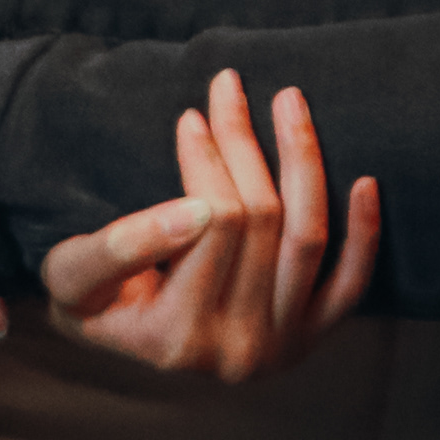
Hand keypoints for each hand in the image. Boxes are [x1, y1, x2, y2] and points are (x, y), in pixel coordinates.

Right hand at [36, 68, 377, 381]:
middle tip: (229, 86)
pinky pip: (352, 285)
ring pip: (307, 238)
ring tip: (288, 101)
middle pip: (260, 221)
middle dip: (244, 142)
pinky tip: (366, 181)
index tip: (192, 115)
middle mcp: (236, 353)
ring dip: (303, 160)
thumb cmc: (93, 300)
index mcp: (176, 339)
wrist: (126, 341)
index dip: (205, 161)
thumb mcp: (73, 277)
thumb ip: (118, 248)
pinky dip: (364, 234)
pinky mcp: (311, 337)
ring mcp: (280, 347)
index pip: (212, 224)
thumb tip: (196, 210)